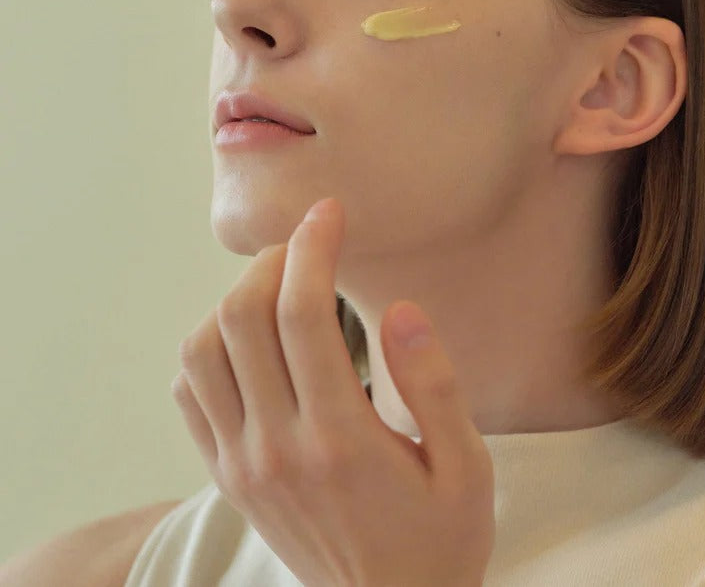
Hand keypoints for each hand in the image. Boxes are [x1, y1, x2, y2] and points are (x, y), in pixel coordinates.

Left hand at [171, 196, 494, 586]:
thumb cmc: (438, 539)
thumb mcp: (467, 468)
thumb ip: (436, 387)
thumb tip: (401, 310)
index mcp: (340, 438)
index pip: (303, 314)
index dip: (313, 247)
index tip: (330, 212)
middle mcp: (277, 447)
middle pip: (243, 318)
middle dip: (273, 260)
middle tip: (310, 242)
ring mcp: (242, 463)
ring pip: (202, 350)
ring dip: (236, 300)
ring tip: (282, 287)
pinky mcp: (227, 476)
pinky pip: (189, 393)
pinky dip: (208, 348)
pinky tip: (252, 340)